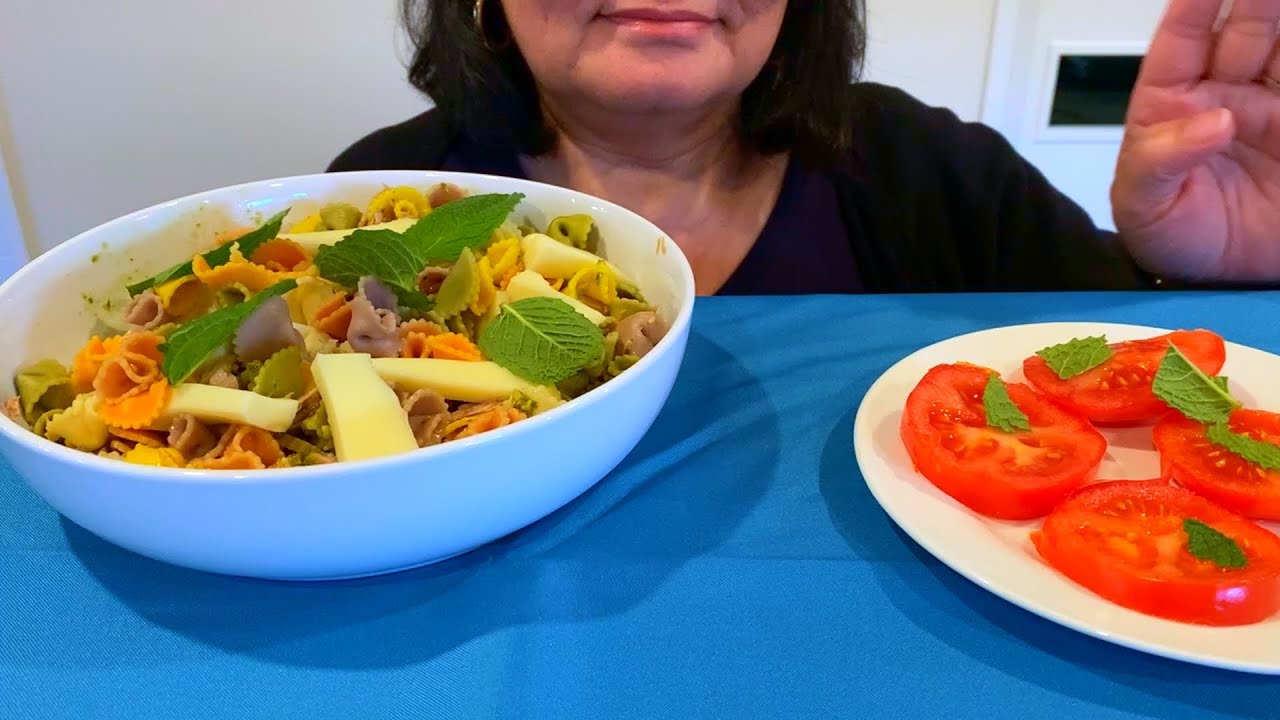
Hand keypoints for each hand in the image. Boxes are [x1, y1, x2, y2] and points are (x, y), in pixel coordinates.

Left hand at [1112, 0, 1279, 281]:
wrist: (1219, 281)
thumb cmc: (1169, 236)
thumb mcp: (1143, 206)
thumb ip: (1160, 160)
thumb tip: (1214, 121)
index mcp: (1169, 104)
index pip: (1180, 42)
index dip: (1192, 7)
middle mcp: (1222, 94)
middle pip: (1243, 31)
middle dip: (1255, 1)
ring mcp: (1268, 107)